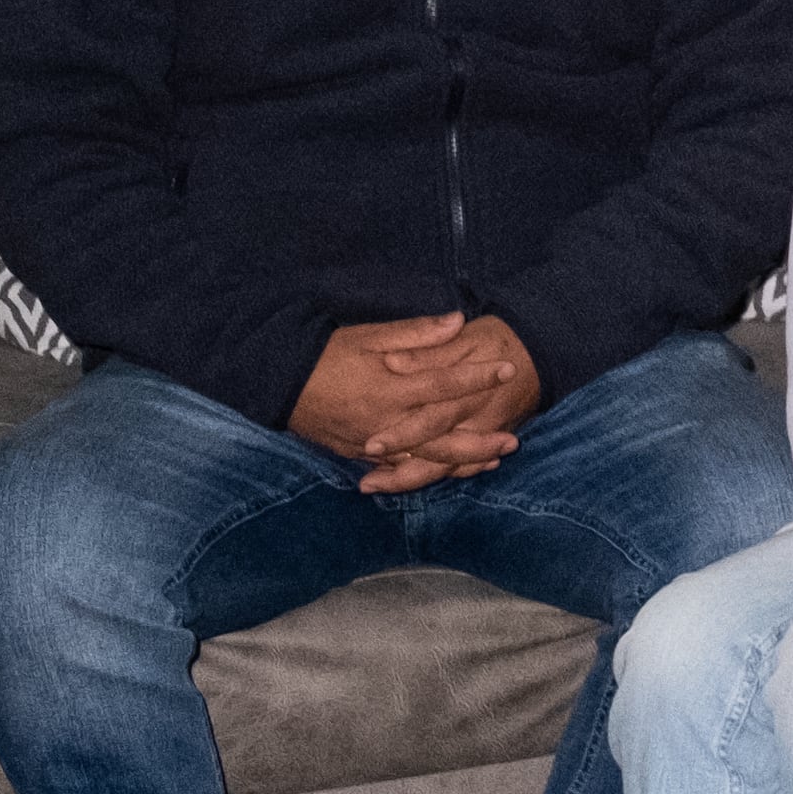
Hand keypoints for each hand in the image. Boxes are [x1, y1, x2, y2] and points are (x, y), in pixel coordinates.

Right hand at [294, 316, 542, 491]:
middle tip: (513, 439)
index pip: (443, 384)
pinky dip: (426, 472)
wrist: (278, 383)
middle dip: (478, 441)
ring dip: (460, 462)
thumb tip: (458, 321)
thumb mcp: (369, 336)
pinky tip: (450, 472)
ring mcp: (372, 443)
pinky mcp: (359, 455)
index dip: (478, 377)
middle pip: (440, 437)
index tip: (508, 369)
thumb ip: (415, 334)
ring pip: (423, 460)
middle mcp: (384, 421)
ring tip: (493, 460)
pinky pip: (398, 470)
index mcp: (389, 387)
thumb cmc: (327, 354)